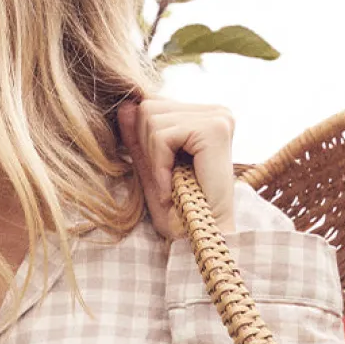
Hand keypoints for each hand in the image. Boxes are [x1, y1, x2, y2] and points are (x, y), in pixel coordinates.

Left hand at [115, 96, 236, 239]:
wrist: (204, 239)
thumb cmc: (180, 212)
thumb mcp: (150, 169)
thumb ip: (138, 136)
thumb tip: (126, 104)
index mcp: (204, 116)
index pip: (152, 104)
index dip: (141, 140)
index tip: (159, 173)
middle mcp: (216, 112)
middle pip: (148, 108)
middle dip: (146, 149)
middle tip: (165, 180)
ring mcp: (219, 117)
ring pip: (151, 119)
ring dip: (154, 161)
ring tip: (172, 185)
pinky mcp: (215, 128)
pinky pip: (162, 135)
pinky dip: (159, 167)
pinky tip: (173, 187)